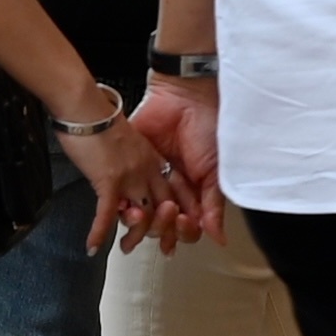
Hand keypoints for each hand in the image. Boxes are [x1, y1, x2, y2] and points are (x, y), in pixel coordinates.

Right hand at [66, 100, 196, 249]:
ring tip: (127, 248)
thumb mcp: (124, 139)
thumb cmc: (96, 117)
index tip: (174, 227)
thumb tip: (119, 169)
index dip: (177, 213)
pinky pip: (108, 214)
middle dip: (163, 230)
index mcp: (152, 159)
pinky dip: (100, 232)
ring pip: (143, 216)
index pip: (173, 191)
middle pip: (164, 208)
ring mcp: (130, 177)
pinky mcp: (109, 180)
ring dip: (135, 235)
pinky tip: (93, 246)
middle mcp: (147, 170)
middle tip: (160, 246)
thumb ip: (128, 158)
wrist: (84, 105)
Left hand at [130, 75, 222, 230]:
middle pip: (160, 225)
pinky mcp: (127, 167)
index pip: (185, 226)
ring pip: (139, 214)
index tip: (182, 222)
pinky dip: (116, 207)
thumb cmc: (209, 129)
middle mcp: (169, 191)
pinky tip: (119, 209)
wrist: (187, 97)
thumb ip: (214, 205)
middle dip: (162, 226)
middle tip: (166, 212)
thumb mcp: (215, 170)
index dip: (182, 231)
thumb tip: (218, 238)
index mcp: (192, 194)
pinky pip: (118, 193)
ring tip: (140, 212)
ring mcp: (147, 180)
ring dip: (140, 221)